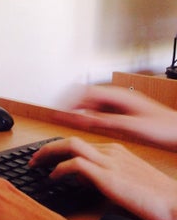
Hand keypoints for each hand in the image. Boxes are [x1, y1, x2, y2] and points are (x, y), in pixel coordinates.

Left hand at [31, 137, 176, 219]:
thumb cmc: (157, 200)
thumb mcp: (125, 183)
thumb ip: (103, 177)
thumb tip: (82, 179)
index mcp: (117, 152)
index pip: (80, 145)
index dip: (59, 151)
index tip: (47, 160)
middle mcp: (112, 152)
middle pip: (71, 140)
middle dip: (48, 148)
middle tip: (33, 160)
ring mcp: (110, 162)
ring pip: (70, 145)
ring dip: (48, 153)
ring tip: (35, 164)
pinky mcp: (109, 175)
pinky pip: (75, 164)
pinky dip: (60, 169)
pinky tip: (53, 178)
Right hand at [59, 85, 176, 150]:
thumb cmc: (164, 127)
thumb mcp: (133, 126)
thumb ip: (107, 121)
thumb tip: (84, 119)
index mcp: (118, 96)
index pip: (85, 92)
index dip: (68, 100)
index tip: (58, 111)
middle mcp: (116, 97)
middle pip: (84, 96)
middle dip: (68, 104)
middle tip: (55, 116)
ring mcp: (117, 105)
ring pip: (89, 104)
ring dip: (76, 111)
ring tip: (63, 121)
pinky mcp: (119, 113)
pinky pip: (96, 112)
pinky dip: (86, 117)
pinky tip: (81, 125)